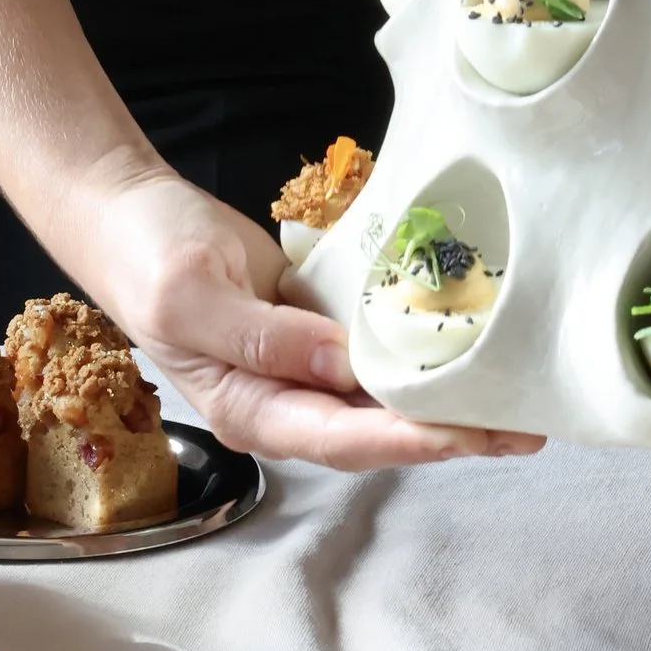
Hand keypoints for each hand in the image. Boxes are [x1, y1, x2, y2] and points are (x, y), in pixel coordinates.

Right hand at [55, 151, 542, 469]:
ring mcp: (301, 367)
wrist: (128, 210)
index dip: (403, 440)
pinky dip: (422, 354)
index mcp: (246, 408)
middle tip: (522, 428)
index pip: (337, 438)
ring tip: (517, 399)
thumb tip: (341, 367)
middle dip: (449, 435)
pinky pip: (375, 354)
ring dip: (447, 402)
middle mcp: (281, 401)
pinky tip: (470, 346)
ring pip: (383, 399)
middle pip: (375, 432)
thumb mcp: (192, 293)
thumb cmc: (148, 254)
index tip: (463, 435)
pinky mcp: (315, 330)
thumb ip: (264, 338)